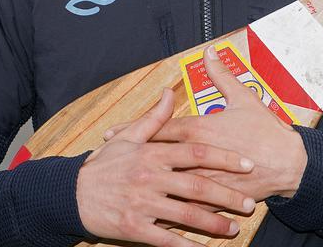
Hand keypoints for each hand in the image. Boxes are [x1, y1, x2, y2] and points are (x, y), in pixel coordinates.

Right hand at [76, 87, 257, 245]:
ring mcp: (142, 204)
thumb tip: (170, 91)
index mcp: (152, 153)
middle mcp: (150, 177)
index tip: (247, 163)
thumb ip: (155, 117)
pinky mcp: (134, 227)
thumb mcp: (128, 137)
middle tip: (249, 202)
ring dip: (213, 223)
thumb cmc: (104, 165)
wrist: (73, 193)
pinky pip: (166, 239)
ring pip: (186, 214)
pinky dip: (187, 246)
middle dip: (227, 195)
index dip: (224, 157)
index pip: (196, 152)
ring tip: (234, 227)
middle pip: (197, 185)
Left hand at [105, 45, 307, 200]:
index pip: (160, 129)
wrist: (290, 164)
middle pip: (157, 157)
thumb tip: (209, 52)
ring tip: (121, 187)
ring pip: (168, 184)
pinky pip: (188, 206)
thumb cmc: (266, 131)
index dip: (135, 129)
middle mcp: (197, 156)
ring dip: (144, 184)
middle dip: (131, 158)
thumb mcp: (244, 98)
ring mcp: (205, 179)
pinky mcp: (216, 198)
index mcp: (201, 130)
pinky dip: (169, 208)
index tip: (112, 133)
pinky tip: (151, 213)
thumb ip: (221, 75)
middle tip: (107, 160)